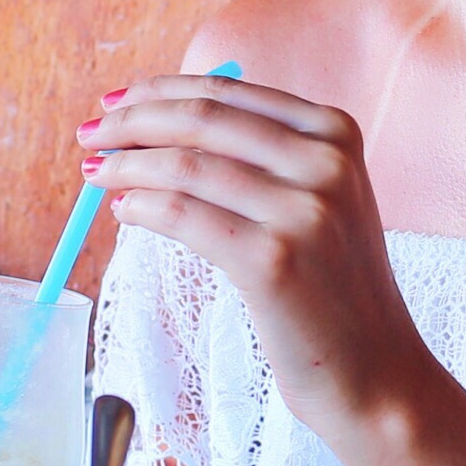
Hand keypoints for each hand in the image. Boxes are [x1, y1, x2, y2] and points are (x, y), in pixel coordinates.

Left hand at [79, 71, 426, 433]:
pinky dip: (141, 206)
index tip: (116, 103)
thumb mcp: (320, 201)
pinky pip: (183, 215)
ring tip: (95, 174)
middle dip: (132, 121)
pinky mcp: (273, 260)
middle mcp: (325, 162)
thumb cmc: (332, 290)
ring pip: (186, 166)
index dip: (160, 91)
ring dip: (126, 165)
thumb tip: (160, 124)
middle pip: (202, 119)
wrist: (377, 374)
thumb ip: (263, 156)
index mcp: (336, 132)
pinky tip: (124, 211)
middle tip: (88, 135)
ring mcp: (304, 210)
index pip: (228, 92)